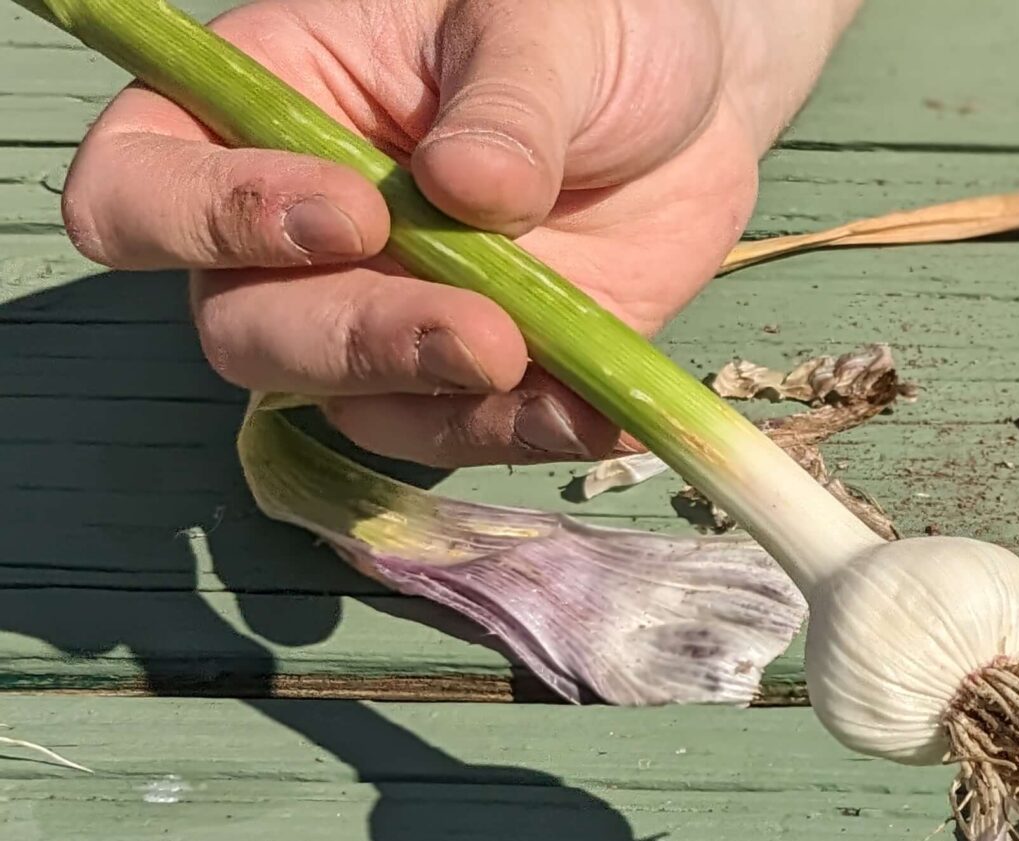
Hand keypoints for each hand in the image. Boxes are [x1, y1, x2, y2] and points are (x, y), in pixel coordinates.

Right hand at [60, 0, 856, 465]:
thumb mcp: (544, 27)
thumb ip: (504, 107)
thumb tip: (466, 187)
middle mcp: (286, 236)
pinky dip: (526, 432)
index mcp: (256, 110)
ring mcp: (376, 316)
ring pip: (348, 398)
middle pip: (243, 327)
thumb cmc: (583, 31)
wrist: (691, 107)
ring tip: (533, 361)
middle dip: (352, 338)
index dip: (209, 218)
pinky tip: (597, 408)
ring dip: (437, 397)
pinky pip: (464, 435)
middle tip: (474, 328)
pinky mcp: (466, 381)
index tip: (351, 213)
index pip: (140, 186)